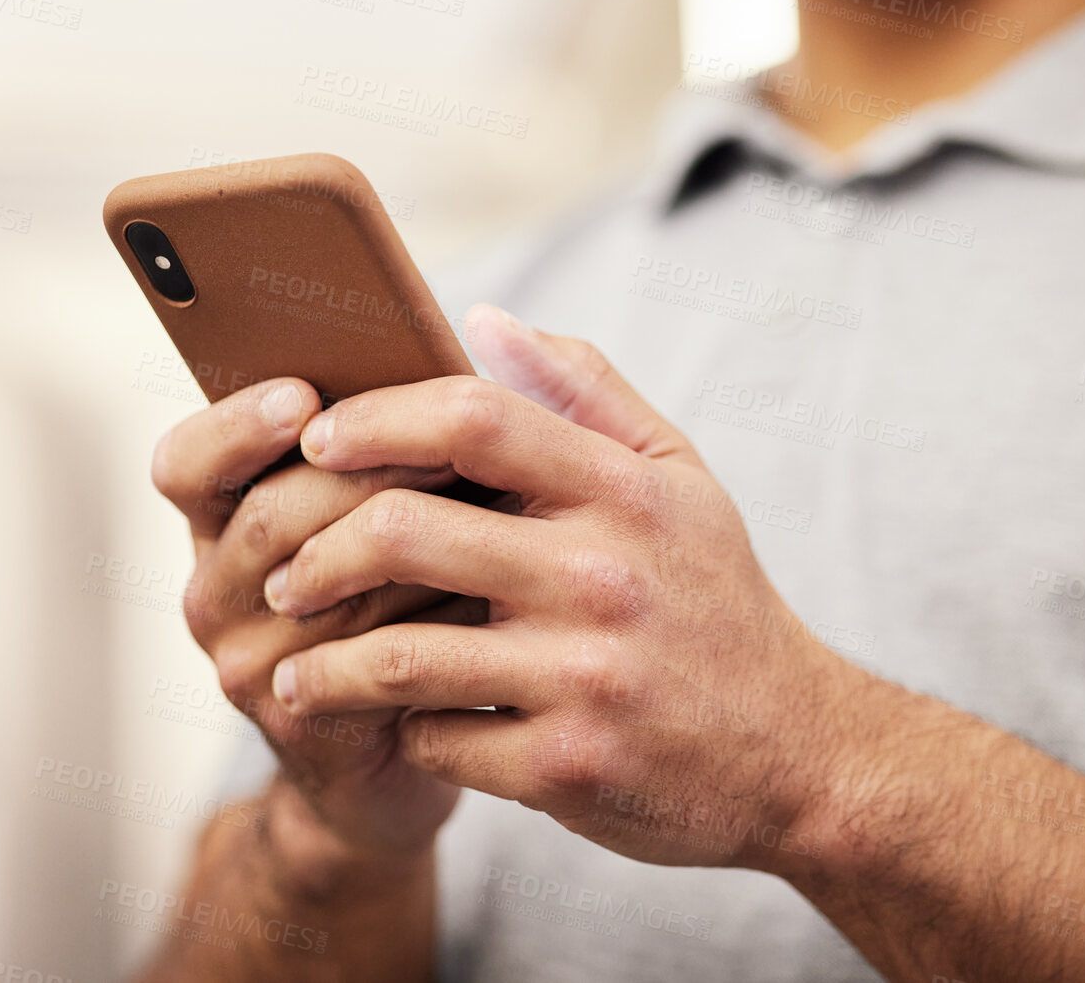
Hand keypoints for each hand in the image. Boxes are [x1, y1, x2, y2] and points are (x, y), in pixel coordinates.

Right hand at [151, 377, 476, 882]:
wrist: (420, 745)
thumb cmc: (423, 601)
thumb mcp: (404, 510)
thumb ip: (408, 435)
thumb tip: (479, 334)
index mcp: (230, 518)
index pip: (188, 463)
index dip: (235, 425)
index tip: (301, 393)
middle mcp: (219, 588)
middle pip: (267, 513)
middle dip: (365, 473)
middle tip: (452, 448)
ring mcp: (248, 660)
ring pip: (321, 582)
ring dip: (413, 542)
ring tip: (494, 506)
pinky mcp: (299, 719)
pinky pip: (358, 657)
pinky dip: (430, 617)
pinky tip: (490, 596)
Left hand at [262, 305, 867, 869]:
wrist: (798, 752)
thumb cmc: (717, 601)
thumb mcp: (680, 479)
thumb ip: (585, 391)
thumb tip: (481, 318)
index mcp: (625, 491)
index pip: (473, 417)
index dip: (375, 420)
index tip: (317, 441)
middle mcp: (603, 575)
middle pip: (405, 531)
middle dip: (316, 552)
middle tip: (286, 573)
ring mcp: (583, 676)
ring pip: (397, 654)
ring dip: (321, 663)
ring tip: (294, 668)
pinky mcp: (566, 767)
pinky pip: (433, 740)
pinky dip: (397, 733)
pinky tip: (391, 727)